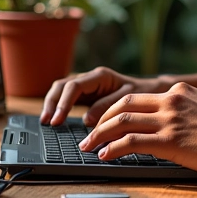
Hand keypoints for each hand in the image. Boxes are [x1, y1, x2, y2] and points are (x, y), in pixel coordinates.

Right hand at [41, 67, 170, 126]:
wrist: (150, 90)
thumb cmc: (142, 93)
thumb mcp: (128, 98)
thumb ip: (107, 106)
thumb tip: (87, 119)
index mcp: (101, 76)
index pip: (75, 86)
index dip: (64, 103)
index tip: (57, 119)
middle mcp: (91, 78)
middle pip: (62, 85)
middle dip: (52, 102)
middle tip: (47, 121)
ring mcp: (87, 86)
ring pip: (61, 89)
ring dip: (51, 104)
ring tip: (46, 121)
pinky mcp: (86, 95)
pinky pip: (67, 97)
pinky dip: (58, 106)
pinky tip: (53, 119)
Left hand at [78, 82, 196, 178]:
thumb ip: (185, 111)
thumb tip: (169, 126)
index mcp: (181, 91)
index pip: (138, 96)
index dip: (116, 110)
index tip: (105, 122)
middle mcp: (173, 100)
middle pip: (123, 104)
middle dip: (101, 119)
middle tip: (89, 133)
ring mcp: (170, 119)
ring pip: (121, 121)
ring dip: (99, 134)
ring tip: (88, 146)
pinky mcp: (170, 140)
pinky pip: (131, 141)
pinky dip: (113, 148)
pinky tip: (105, 156)